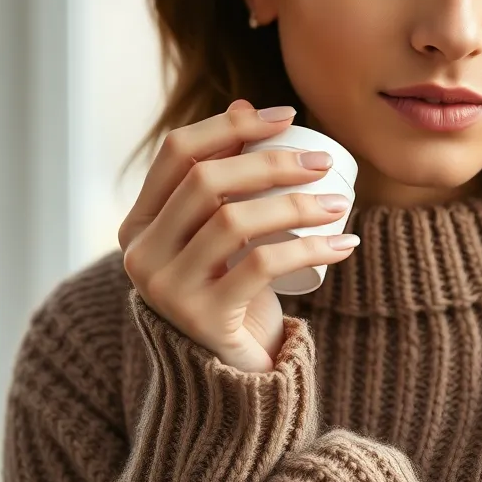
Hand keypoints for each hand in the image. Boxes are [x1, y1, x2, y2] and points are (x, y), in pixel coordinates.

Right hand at [117, 99, 358, 372]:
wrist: (229, 377)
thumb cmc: (230, 289)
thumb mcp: (224, 231)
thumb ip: (225, 175)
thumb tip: (246, 104)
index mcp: (138, 221)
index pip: (177, 151)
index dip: (231, 124)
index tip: (288, 115)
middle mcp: (140, 253)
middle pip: (206, 181)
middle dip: (271, 161)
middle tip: (323, 162)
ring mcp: (165, 289)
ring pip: (233, 221)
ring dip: (296, 204)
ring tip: (339, 203)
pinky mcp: (201, 320)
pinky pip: (261, 267)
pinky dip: (309, 248)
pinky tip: (342, 243)